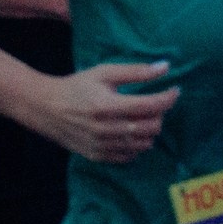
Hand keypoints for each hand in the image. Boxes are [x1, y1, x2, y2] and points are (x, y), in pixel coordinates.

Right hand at [15, 61, 178, 163]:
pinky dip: (137, 144)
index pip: (150, 106)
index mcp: (108, 105)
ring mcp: (103, 145)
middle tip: (155, 103)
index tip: (175, 90)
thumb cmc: (77, 86)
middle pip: (151, 127)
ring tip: (143, 117)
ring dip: (150, 130)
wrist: (47, 109)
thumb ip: (135, 71)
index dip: (168, 98)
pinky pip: (130, 156)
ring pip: (144, 144)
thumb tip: (165, 67)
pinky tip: (131, 131)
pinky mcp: (99, 156)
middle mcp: (107, 129)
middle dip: (160, 114)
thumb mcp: (103, 73)